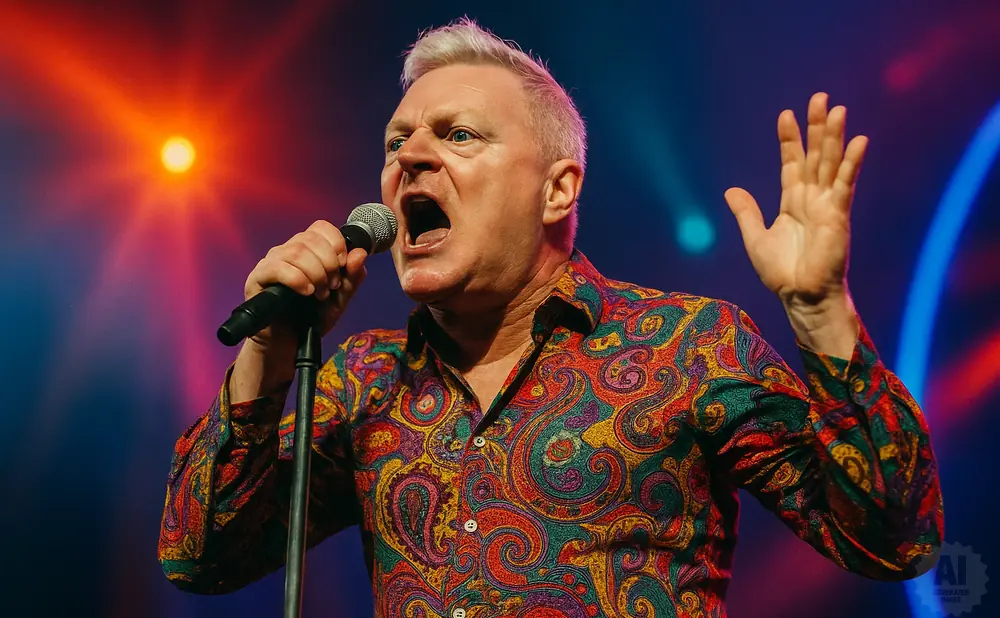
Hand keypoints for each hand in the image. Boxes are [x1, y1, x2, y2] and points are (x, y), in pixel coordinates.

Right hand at [230, 220, 367, 401]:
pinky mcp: (257, 278)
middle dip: (329, 262)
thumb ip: (351, 278)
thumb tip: (360, 253)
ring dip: (315, 272)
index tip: (343, 265)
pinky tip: (306, 292)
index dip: (336, 242)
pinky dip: (298, 279)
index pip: (321, 227)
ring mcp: (271, 263)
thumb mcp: (339, 300)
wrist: (289, 344)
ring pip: (295, 250)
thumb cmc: (310, 319)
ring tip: (320, 294)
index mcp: (307, 251)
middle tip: (332, 286)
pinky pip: (277, 267)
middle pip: (310, 238)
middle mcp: (287, 251)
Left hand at [725, 92, 866, 307]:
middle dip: (817, 128)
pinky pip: (845, 185)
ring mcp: (827, 205)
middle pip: (815, 155)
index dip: (790, 139)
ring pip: (831, 164)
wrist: (800, 296)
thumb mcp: (756, 238)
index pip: (792, 163)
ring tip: (837, 109)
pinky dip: (851, 163)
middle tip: (819, 98)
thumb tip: (730, 190)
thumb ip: (746, 213)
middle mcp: (812, 199)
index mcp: (792, 202)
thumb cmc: (782, 273)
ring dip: (835, 137)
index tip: (786, 115)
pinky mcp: (838, 215)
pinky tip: (859, 141)